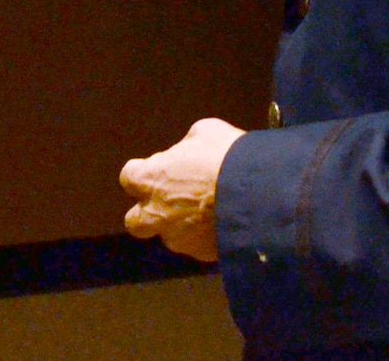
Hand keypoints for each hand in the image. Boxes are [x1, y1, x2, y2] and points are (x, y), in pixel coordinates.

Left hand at [119, 117, 247, 262]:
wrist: (259, 196)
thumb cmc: (227, 157)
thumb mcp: (205, 132)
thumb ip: (187, 146)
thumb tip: (188, 153)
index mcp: (151, 179)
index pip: (129, 177)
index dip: (143, 172)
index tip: (159, 167)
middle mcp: (156, 213)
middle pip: (135, 221)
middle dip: (148, 213)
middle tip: (169, 201)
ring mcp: (179, 238)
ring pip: (171, 236)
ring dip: (182, 225)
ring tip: (209, 211)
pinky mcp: (203, 254)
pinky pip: (199, 246)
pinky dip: (207, 237)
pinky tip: (225, 223)